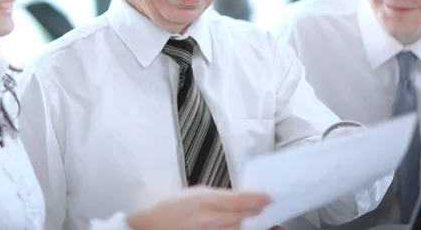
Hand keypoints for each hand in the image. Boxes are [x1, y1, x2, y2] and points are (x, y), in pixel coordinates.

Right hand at [126, 187, 270, 229]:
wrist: (151, 226)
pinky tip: (235, 226)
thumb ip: (217, 197)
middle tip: (265, 207)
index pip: (241, 200)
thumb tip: (238, 199)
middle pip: (242, 217)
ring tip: (252, 217)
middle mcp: (210, 218)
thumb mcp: (195, 194)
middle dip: (256, 212)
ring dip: (245, 224)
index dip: (258, 199)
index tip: (269, 198)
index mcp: (207, 200)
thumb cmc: (171, 206)